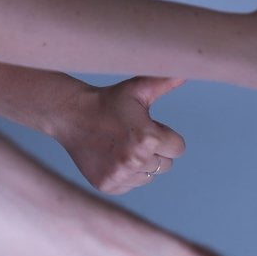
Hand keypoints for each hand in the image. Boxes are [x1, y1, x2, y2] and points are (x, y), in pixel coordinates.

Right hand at [53, 76, 185, 193]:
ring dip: (141, 164)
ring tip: (120, 145)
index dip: (165, 136)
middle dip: (155, 151)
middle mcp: (135, 160)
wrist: (70, 115)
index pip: (178, 148)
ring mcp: (120, 175)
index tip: (147, 127)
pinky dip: (126, 174)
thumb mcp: (138, 89)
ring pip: (150, 176)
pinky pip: (132, 184)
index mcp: (148, 139)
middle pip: (166, 164)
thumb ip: (165, 81)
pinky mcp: (108, 185)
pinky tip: (111, 157)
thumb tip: (186, 69)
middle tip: (131, 135)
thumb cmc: (109, 101)